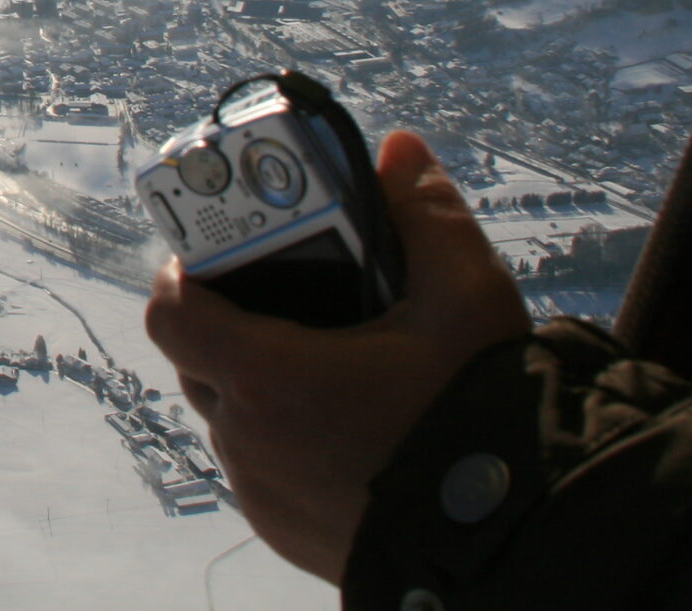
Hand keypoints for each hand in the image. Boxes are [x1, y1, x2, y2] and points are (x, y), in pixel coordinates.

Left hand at [143, 130, 531, 582]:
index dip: (182, 274)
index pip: (171, 312)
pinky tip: (340, 422)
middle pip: (198, 359)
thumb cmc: (483, 420)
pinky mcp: (286, 533)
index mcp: (268, 379)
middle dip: (227, 322)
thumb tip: (400, 150)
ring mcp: (264, 494)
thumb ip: (426, 216)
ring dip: (255, 385)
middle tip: (282, 298)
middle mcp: (249, 442)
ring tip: (322, 359)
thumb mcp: (466, 302)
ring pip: (230, 419)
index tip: (212, 254)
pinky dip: (282, 440)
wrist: (521, 541)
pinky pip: (260, 470)